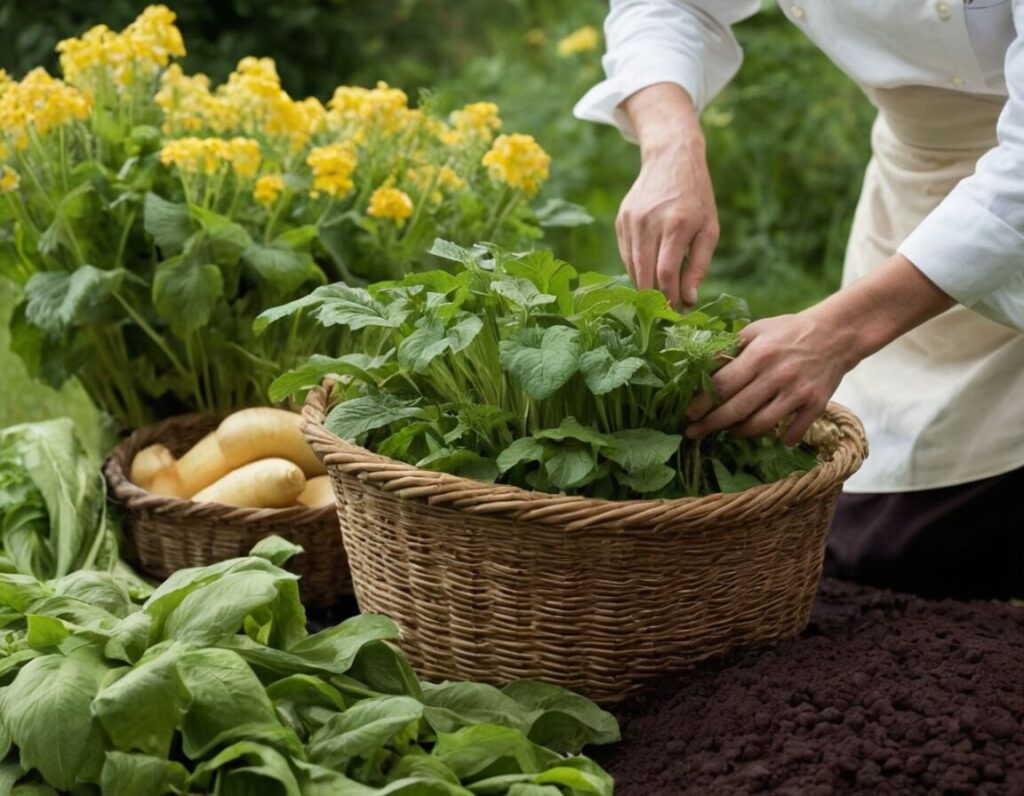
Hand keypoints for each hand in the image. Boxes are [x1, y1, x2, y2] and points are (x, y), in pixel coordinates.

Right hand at [617, 84, 718, 307]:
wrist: (671, 158)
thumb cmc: (697, 197)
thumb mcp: (709, 229)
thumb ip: (699, 265)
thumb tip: (689, 299)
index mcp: (677, 224)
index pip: (667, 272)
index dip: (669, 297)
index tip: (676, 312)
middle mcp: (650, 222)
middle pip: (645, 274)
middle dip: (655, 298)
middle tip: (665, 312)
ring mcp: (632, 221)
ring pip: (632, 267)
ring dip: (644, 286)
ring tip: (659, 295)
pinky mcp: (621, 220)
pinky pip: (626, 255)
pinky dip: (636, 269)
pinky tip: (649, 272)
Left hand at [684, 254, 956, 444]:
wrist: (838, 333)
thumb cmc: (790, 331)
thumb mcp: (757, 330)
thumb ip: (730, 348)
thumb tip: (700, 366)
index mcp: (760, 354)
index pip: (722, 384)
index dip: (701, 402)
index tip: (687, 414)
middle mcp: (777, 375)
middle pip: (736, 409)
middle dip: (710, 425)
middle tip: (693, 433)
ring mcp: (798, 393)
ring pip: (761, 425)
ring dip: (740, 432)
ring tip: (731, 430)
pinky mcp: (816, 405)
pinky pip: (792, 433)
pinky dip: (779, 439)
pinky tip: (770, 435)